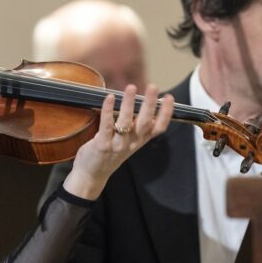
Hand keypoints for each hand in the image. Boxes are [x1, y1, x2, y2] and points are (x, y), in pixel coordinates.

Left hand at [64, 84, 173, 199]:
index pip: (158, 128)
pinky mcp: (102, 145)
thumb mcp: (128, 142)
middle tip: (154, 87)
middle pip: (145, 123)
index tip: (169, 97)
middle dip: (150, 104)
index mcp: (140, 141)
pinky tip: (110, 97)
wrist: (92, 175)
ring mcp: (117, 145)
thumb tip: (144, 105)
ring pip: (126, 123)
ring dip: (129, 104)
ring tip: (131, 87)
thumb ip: (136, 127)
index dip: (166, 113)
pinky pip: (106, 125)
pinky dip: (108, 110)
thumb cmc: (109, 154)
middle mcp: (131, 143)